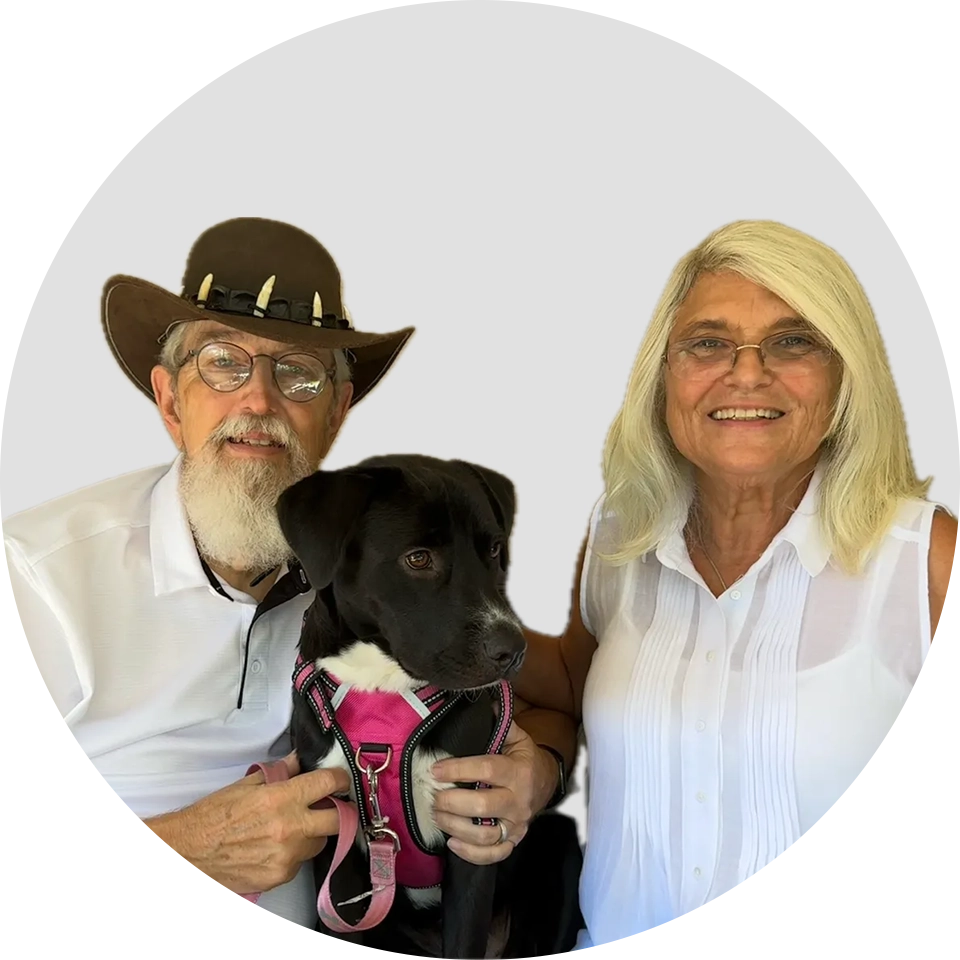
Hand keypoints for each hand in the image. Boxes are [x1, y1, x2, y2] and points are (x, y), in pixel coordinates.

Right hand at [142, 751, 349, 893]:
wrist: (188, 851)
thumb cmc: (215, 814)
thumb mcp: (248, 783)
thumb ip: (282, 771)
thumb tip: (302, 759)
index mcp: (282, 799)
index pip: (328, 783)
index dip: (339, 778)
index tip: (340, 779)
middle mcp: (289, 828)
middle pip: (338, 819)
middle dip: (337, 811)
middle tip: (328, 807)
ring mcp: (286, 856)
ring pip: (318, 843)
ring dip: (311, 834)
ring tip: (290, 829)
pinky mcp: (279, 877)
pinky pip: (298, 863)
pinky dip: (292, 855)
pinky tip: (273, 848)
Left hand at [430, 721, 559, 864]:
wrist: (547, 782)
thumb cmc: (524, 757)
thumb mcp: (517, 737)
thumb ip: (499, 722)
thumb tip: (483, 701)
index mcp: (518, 771)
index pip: (486, 770)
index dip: (458, 770)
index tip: (435, 769)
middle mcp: (518, 800)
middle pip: (481, 807)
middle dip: (451, 802)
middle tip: (433, 795)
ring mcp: (517, 824)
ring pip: (483, 835)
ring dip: (454, 826)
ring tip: (437, 814)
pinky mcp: (514, 840)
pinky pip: (493, 855)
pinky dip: (471, 853)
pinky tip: (452, 841)